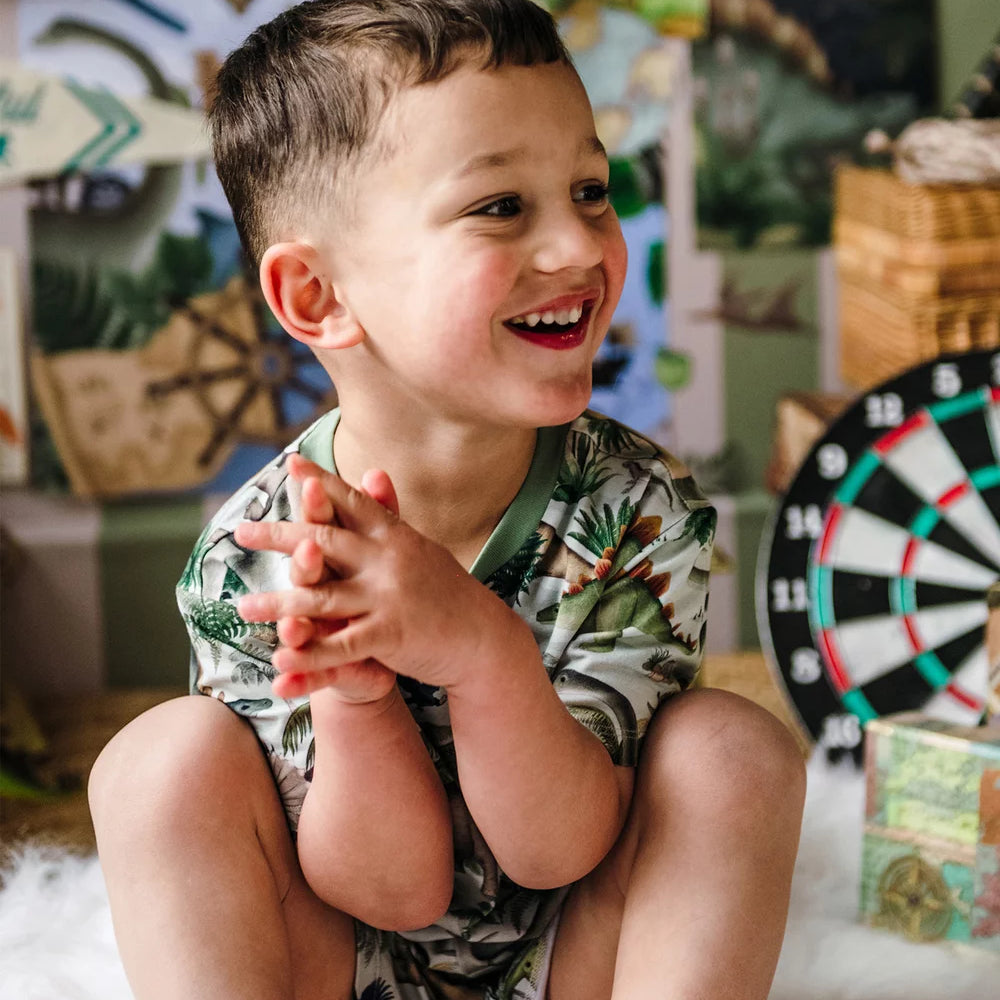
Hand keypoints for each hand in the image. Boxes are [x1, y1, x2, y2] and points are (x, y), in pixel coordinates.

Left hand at [236, 458, 506, 692]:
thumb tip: (373, 471)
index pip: (352, 502)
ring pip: (322, 597)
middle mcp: (388, 560)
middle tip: (242, 532)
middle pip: (324, 540)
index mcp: (394, 535)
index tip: (291, 466)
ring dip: (278, 604)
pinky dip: (308, 654)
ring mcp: (388, 597)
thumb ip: (388, 514)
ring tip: (243, 607)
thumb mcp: (419, 547)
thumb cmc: (446, 592)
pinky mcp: (390, 635)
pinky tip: (280, 659)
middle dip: (279, 535)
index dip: (320, 484)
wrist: (483, 638)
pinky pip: (340, 646)